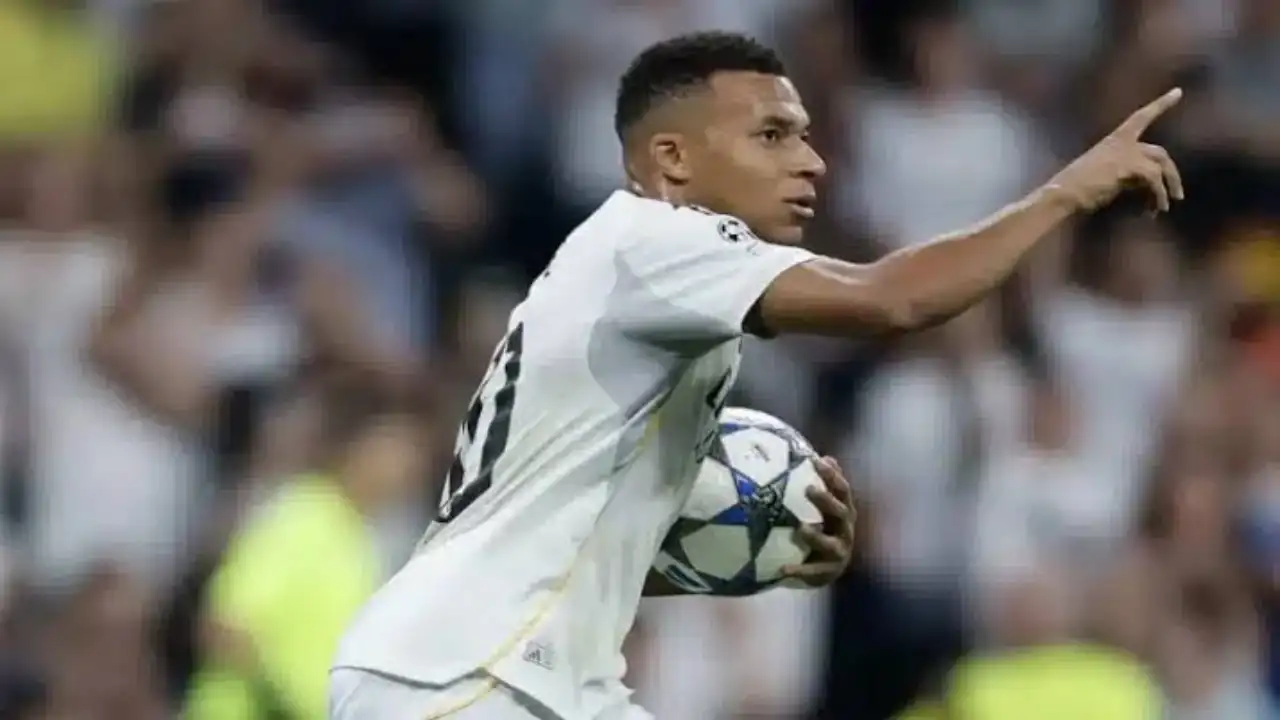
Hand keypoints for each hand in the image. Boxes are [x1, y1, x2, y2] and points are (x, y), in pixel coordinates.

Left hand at [782, 456, 855, 586]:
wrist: (825, 569)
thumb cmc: (821, 529)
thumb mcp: (822, 508)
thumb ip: (822, 485)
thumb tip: (826, 456)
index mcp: (844, 512)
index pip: (843, 490)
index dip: (833, 476)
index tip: (818, 461)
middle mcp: (845, 531)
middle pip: (841, 513)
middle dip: (827, 501)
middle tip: (809, 489)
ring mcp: (839, 553)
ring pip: (831, 544)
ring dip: (816, 536)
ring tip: (802, 528)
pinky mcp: (828, 573)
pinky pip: (812, 572)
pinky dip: (799, 571)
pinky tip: (783, 569)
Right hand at [1052, 88, 1185, 212]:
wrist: (1063, 193)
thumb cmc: (1076, 188)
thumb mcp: (1105, 174)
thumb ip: (1126, 173)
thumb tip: (1145, 186)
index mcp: (1114, 140)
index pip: (1141, 117)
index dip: (1161, 104)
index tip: (1178, 92)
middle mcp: (1122, 142)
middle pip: (1160, 153)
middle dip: (1172, 175)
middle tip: (1178, 196)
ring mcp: (1126, 153)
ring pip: (1160, 166)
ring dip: (1167, 189)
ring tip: (1163, 208)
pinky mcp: (1128, 167)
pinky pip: (1154, 180)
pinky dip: (1157, 196)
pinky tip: (1154, 210)